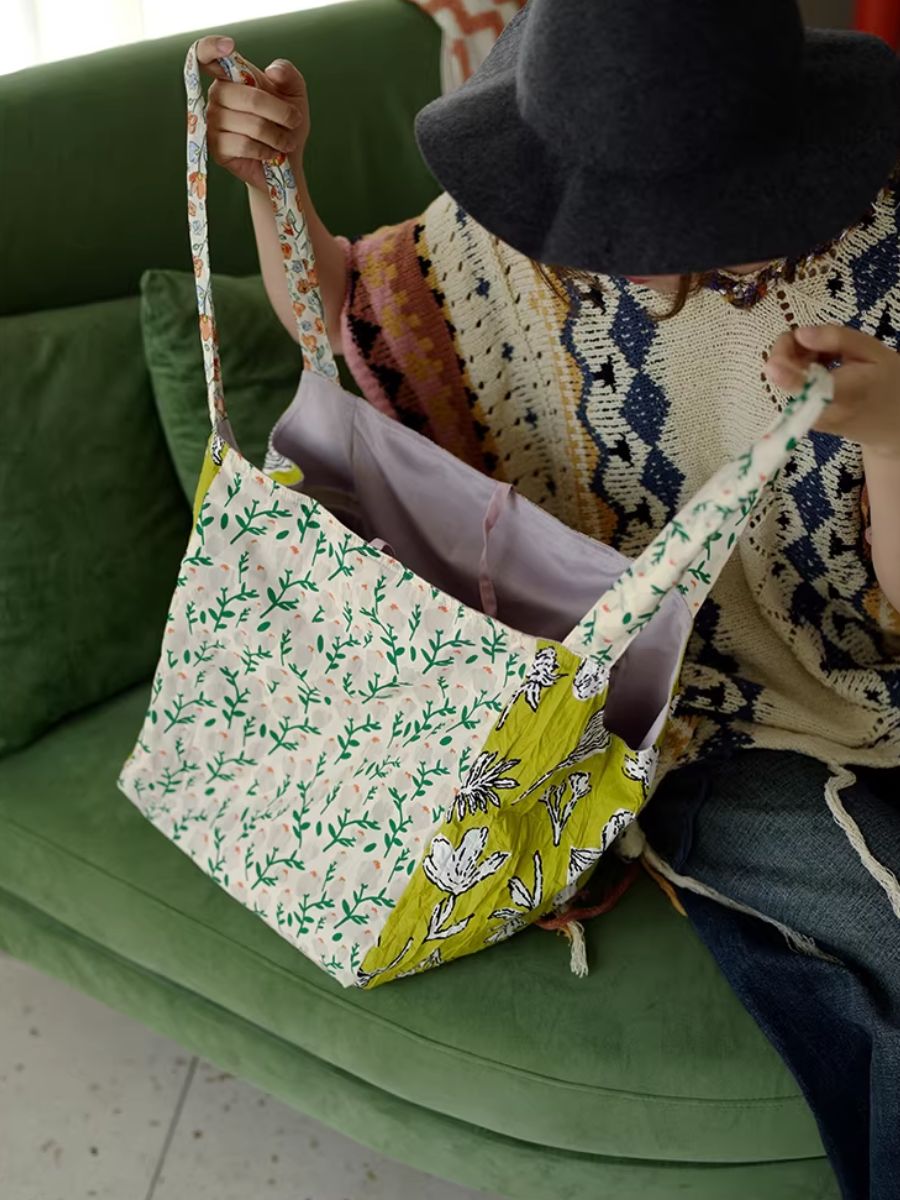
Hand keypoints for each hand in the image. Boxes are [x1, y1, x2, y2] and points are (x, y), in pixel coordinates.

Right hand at [196, 34, 309, 192]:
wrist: (288, 161)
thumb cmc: (287, 124)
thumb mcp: (295, 94)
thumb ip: (288, 74)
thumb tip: (272, 70)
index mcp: (230, 77)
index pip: (206, 55)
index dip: (211, 46)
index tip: (230, 45)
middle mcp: (216, 96)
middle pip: (246, 96)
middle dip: (278, 111)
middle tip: (293, 121)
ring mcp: (213, 122)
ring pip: (249, 123)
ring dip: (276, 135)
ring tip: (285, 142)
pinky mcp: (217, 148)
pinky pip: (244, 144)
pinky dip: (265, 150)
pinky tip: (271, 153)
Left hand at [765, 325, 899, 458]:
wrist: (891, 423)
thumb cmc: (886, 382)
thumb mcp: (873, 351)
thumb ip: (837, 339)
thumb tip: (800, 333)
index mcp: (847, 392)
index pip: (812, 387)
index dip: (789, 375)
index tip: (772, 365)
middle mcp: (821, 411)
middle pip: (787, 376)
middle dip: (793, 350)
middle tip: (823, 344)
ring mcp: (808, 419)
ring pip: (785, 379)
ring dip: (798, 359)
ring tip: (830, 357)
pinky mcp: (801, 420)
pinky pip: (790, 388)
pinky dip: (800, 371)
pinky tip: (823, 369)